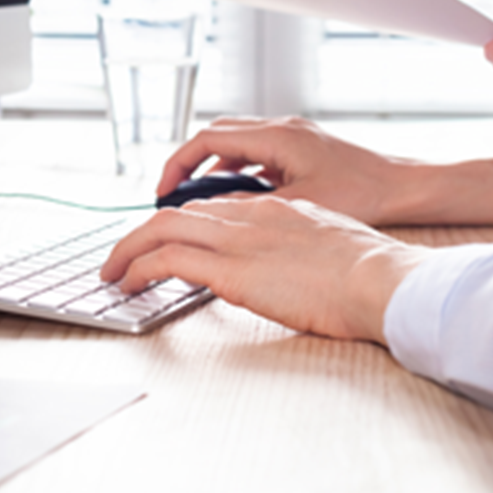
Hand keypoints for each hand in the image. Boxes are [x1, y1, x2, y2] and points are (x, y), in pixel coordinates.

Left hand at [99, 197, 427, 341]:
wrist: (380, 280)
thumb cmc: (369, 274)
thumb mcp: (328, 247)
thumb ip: (298, 248)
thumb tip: (286, 267)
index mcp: (274, 210)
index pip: (211, 207)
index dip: (181, 223)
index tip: (163, 240)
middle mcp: (249, 216)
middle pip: (178, 213)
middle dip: (142, 233)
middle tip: (122, 255)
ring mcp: (238, 239)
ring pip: (161, 229)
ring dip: (129, 249)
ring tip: (112, 272)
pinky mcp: (229, 269)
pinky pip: (166, 260)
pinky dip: (139, 268)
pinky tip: (128, 284)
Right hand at [156, 116, 420, 225]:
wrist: (404, 187)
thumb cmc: (363, 193)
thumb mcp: (297, 206)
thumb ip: (250, 207)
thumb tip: (212, 215)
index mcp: (276, 136)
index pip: (208, 139)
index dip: (178, 164)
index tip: (163, 191)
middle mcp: (282, 128)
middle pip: (216, 136)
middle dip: (189, 163)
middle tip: (172, 195)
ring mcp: (293, 136)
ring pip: (236, 143)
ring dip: (213, 167)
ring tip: (199, 200)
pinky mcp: (303, 149)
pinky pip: (256, 152)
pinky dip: (238, 170)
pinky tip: (238, 198)